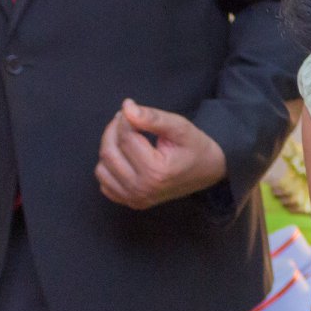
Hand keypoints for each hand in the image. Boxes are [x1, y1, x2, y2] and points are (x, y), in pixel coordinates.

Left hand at [95, 100, 226, 209]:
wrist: (208, 171)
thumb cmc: (195, 147)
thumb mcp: (179, 126)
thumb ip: (153, 117)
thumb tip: (127, 108)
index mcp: (156, 171)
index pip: (125, 138)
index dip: (125, 118)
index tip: (130, 108)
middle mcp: (143, 189)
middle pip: (109, 153)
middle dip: (113, 130)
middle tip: (125, 119)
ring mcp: (135, 199)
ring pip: (102, 168)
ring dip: (109, 148)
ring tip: (126, 137)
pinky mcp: (131, 203)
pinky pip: (105, 183)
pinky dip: (109, 168)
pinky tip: (125, 158)